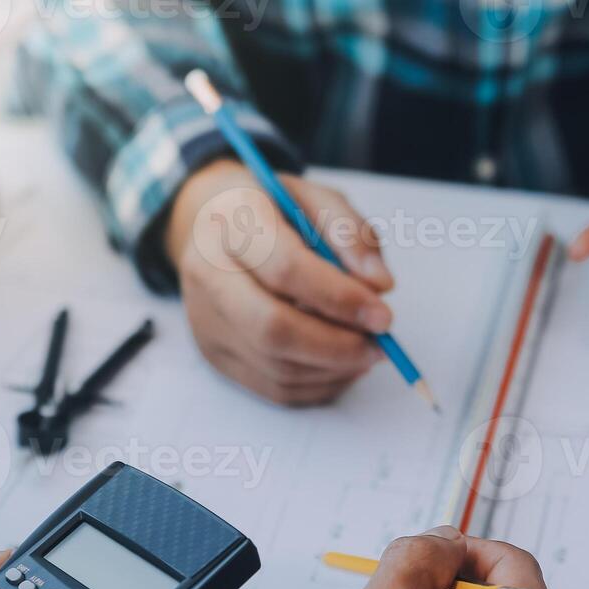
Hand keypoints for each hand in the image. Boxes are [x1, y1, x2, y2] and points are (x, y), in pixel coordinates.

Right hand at [165, 159, 393, 404]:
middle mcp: (208, 274)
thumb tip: (379, 286)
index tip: (382, 315)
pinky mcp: (215, 355)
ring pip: (277, 367)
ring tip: (365, 351)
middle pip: (272, 329)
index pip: (285, 270)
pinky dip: (319, 385)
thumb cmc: (272, 213)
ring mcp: (206, 321)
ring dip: (334, 368)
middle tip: (379, 345)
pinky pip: (274, 388)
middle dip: (337, 346)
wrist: (213, 228)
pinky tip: (341, 364)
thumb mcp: (316, 199)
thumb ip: (351, 234)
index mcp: (233, 222)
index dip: (340, 298)